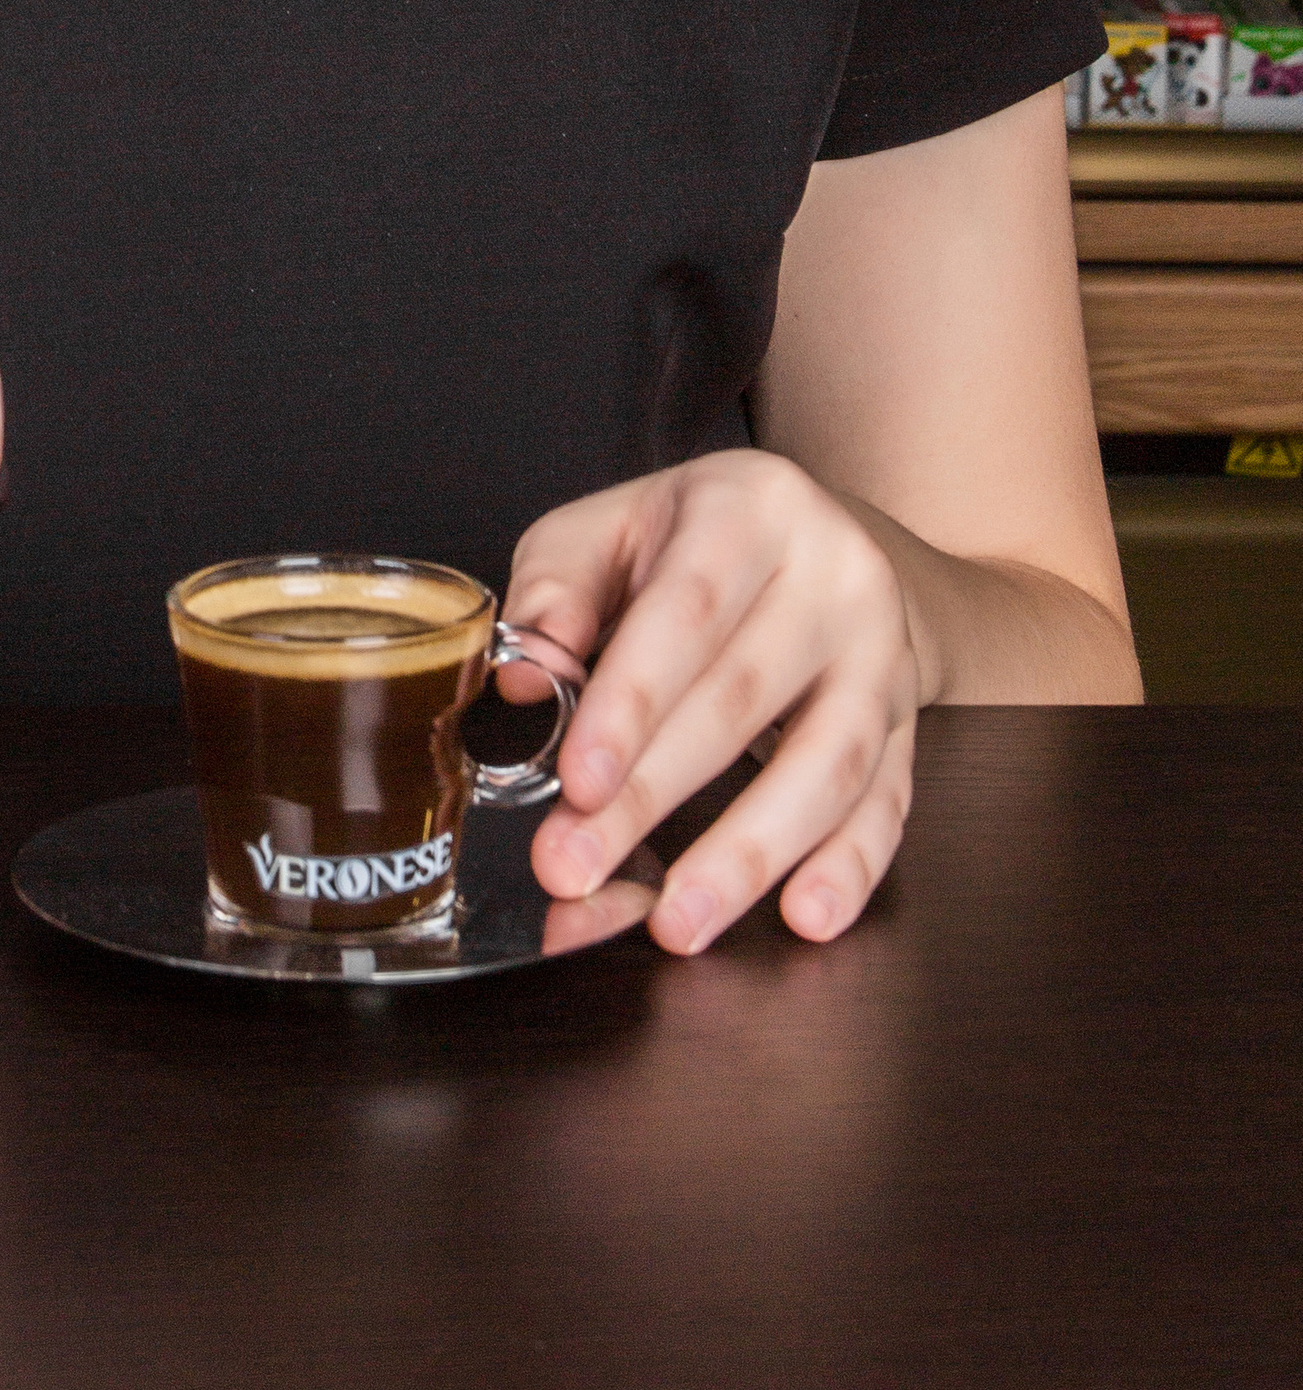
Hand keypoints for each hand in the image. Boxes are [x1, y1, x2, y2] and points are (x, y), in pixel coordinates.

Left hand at [503, 448, 920, 957]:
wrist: (821, 538)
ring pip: (827, 764)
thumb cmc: (690, 543)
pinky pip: (888, 800)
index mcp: (747, 508)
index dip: (631, 703)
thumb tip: (522, 681)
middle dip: (654, 797)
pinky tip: (805, 914)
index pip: (685, 612)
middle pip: (743, 698)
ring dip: (748, 854)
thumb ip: (556, 593)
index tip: (577, 784)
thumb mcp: (608, 531)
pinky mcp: (909, 718)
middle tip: (577, 867)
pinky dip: (849, 866)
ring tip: (677, 922)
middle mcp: (832, 573)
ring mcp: (883, 650)